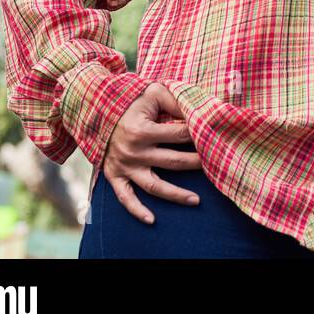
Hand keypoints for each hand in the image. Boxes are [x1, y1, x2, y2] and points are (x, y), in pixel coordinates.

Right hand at [100, 83, 202, 223]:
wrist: (97, 112)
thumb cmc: (132, 102)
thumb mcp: (153, 93)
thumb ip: (176, 101)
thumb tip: (199, 110)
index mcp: (143, 130)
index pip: (179, 135)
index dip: (198, 135)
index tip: (212, 136)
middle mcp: (134, 151)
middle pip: (173, 162)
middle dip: (197, 163)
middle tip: (216, 165)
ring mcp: (124, 166)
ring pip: (154, 186)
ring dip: (176, 194)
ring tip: (196, 200)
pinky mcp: (114, 176)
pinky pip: (125, 198)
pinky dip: (137, 211)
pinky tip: (152, 220)